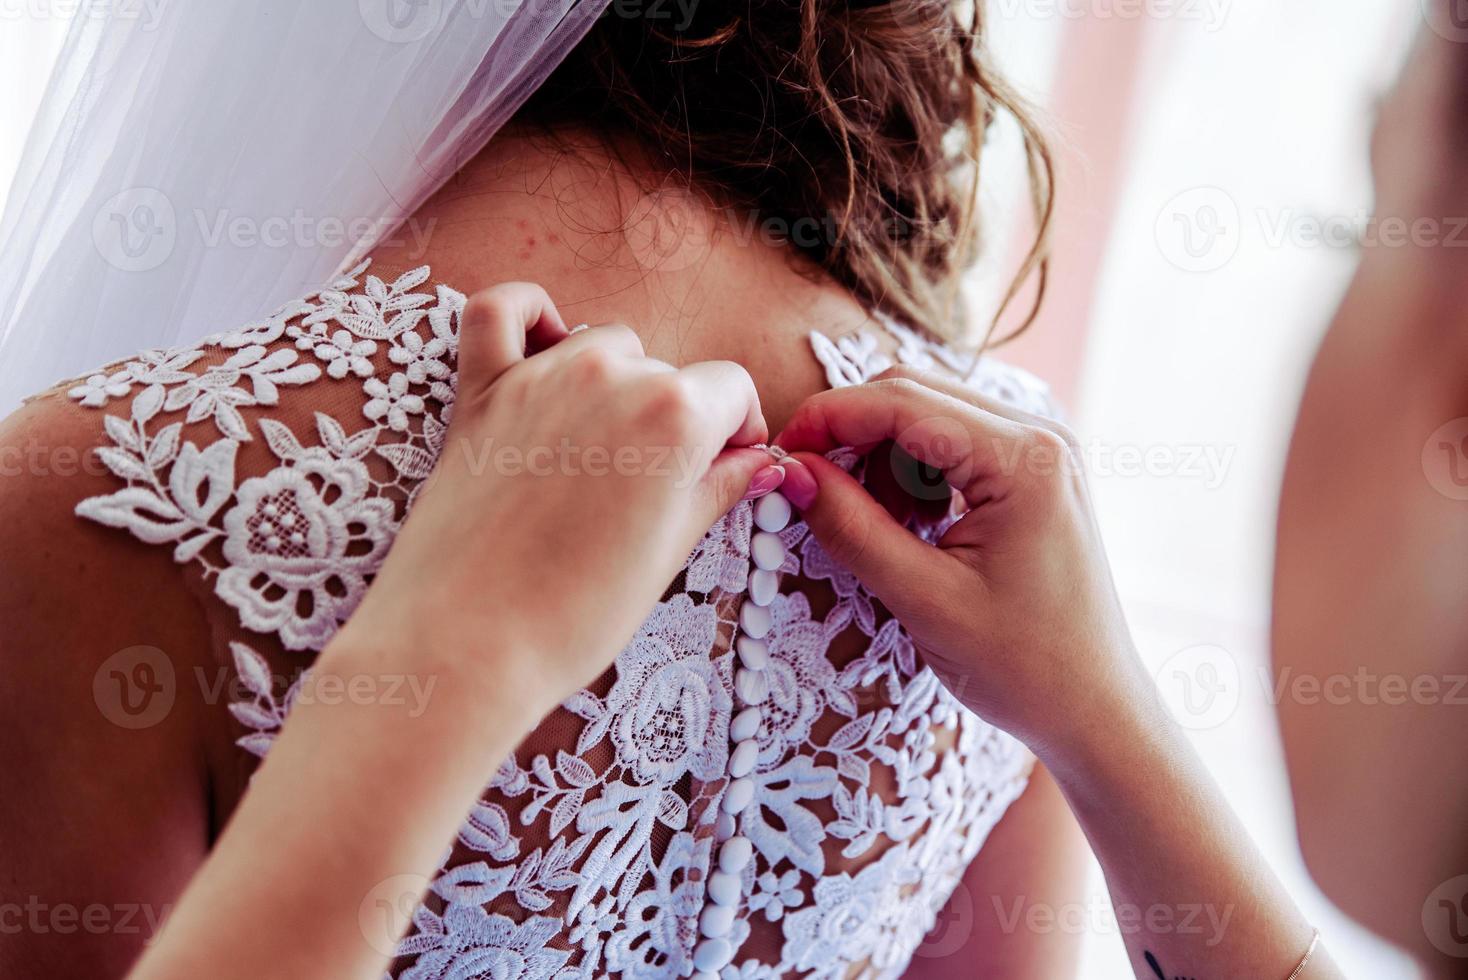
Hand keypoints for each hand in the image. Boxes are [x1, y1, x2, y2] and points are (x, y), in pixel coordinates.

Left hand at [339, 283, 783, 719]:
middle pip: (665, 373)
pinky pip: (501, 312)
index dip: (738, 428)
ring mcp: (540, 374)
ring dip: (611, 384)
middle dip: (673, 421)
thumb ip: (716, 488)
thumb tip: (753, 462)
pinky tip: (543, 343)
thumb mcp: (670, 553)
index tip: (728, 463)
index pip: (731, 388)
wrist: (466, 646)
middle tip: (653, 489)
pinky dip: (528, 315)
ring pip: (600, 345)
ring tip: (598, 453)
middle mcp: (611, 375)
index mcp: (675, 414)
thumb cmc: (573, 615)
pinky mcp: (480, 389)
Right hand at [775, 365, 1143, 759]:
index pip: (902, 400)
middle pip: (913, 394)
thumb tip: (793, 472)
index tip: (781, 452)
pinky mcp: (1032, 475)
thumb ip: (853, 528)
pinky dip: (910, 474)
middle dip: (851, 435)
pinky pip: (951, 445)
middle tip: (807, 488)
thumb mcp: (925, 600)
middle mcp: (1040, 437)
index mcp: (1024, 459)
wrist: (1095, 711)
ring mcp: (1040, 453)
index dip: (829, 417)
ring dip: (879, 458)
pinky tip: (906, 528)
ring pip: (927, 417)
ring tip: (873, 528)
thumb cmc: (1025, 667)